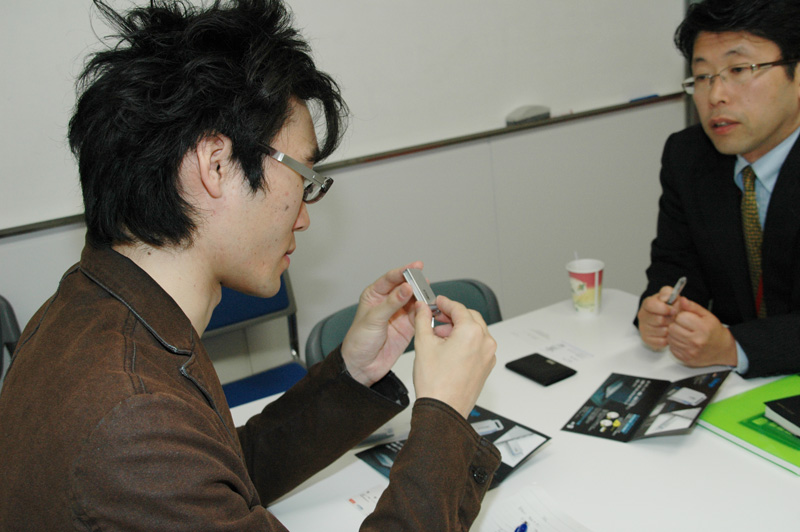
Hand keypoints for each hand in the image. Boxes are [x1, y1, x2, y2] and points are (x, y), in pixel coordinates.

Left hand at [341, 262, 422, 386]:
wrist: (362, 366)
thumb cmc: (359, 341)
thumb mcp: (373, 319)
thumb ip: (392, 303)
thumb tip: (407, 288)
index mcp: (375, 295)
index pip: (391, 279)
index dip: (404, 271)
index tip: (416, 267)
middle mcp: (388, 302)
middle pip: (406, 287)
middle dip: (416, 284)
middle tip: (425, 282)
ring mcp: (399, 314)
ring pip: (415, 301)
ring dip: (423, 298)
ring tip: (430, 295)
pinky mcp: (408, 327)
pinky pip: (420, 316)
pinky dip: (426, 312)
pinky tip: (430, 309)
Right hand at [411, 296, 496, 418]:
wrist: (443, 411)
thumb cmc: (436, 384)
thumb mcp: (424, 344)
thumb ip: (423, 320)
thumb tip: (422, 309)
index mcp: (471, 332)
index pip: (458, 308)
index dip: (445, 302)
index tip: (437, 302)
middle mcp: (485, 342)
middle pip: (470, 317)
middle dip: (453, 315)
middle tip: (437, 317)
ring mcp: (488, 355)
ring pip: (476, 331)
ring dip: (460, 328)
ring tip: (440, 336)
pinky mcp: (487, 366)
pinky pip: (479, 345)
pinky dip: (466, 341)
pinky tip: (449, 348)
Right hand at [637, 286, 677, 349]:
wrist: (666, 318)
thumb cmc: (669, 307)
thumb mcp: (670, 296)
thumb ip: (669, 293)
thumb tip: (666, 297)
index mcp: (647, 303)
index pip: (650, 305)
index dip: (664, 308)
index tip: (674, 310)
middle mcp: (642, 315)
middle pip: (658, 320)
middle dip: (670, 319)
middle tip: (675, 318)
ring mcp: (643, 328)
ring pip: (661, 331)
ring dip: (670, 329)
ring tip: (672, 325)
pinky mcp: (647, 339)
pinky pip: (661, 341)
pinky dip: (668, 339)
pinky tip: (669, 333)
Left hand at [666, 297, 736, 366]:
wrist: (722, 350)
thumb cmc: (713, 331)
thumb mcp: (707, 316)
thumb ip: (693, 307)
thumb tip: (681, 299)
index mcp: (703, 328)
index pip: (680, 317)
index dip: (681, 315)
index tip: (686, 317)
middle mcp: (696, 341)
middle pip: (672, 328)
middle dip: (675, 325)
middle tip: (683, 326)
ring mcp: (690, 352)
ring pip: (670, 338)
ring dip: (674, 334)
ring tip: (683, 333)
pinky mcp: (686, 359)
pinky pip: (671, 347)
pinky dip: (675, 343)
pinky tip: (683, 341)